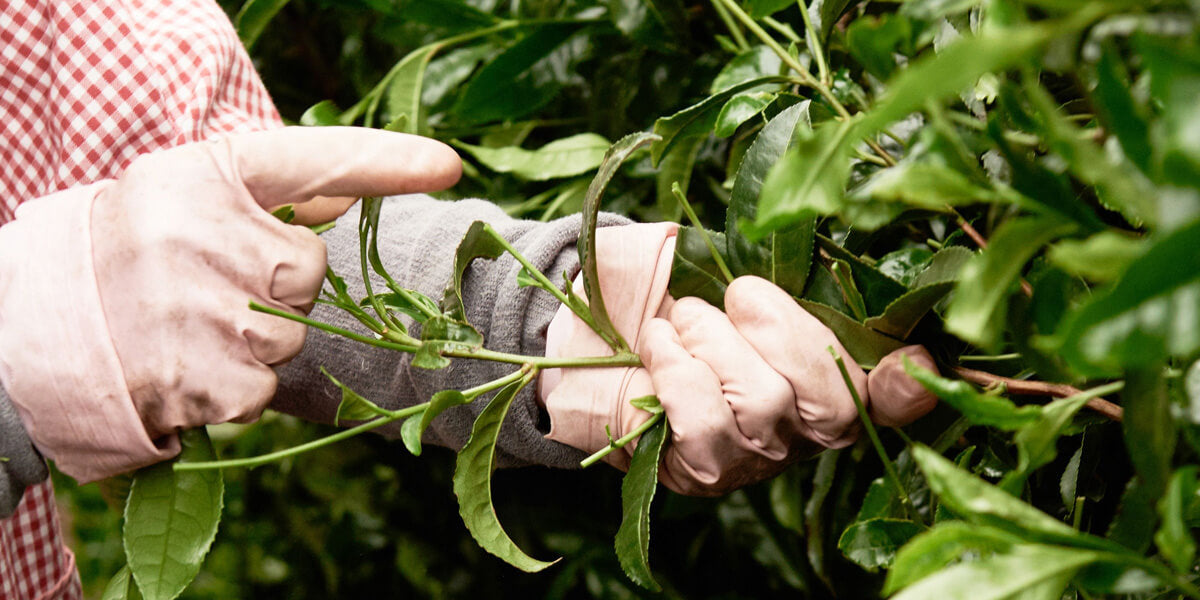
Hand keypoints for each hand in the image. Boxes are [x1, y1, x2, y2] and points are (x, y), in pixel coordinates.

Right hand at [0, 127, 460, 480]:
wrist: (26, 334)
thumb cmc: (124, 255)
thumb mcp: (180, 199)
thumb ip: (260, 197)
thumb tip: (346, 195)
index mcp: (199, 177)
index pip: (311, 159)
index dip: (386, 162)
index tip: (448, 165)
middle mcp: (197, 231)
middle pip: (307, 270)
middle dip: (276, 290)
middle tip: (210, 291)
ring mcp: (196, 306)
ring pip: (289, 334)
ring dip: (254, 345)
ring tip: (186, 331)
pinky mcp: (197, 376)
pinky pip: (263, 388)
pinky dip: (235, 390)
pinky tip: (183, 368)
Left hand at [540, 224, 937, 495]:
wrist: (622, 357)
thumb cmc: (700, 318)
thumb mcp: (744, 293)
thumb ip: (781, 281)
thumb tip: (796, 223)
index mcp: (836, 381)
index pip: (891, 399)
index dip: (907, 386)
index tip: (918, 360)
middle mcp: (811, 432)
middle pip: (828, 393)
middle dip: (773, 326)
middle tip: (731, 299)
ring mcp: (761, 457)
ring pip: (761, 399)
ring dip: (710, 338)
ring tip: (682, 321)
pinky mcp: (706, 469)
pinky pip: (701, 417)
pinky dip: (673, 366)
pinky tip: (659, 347)